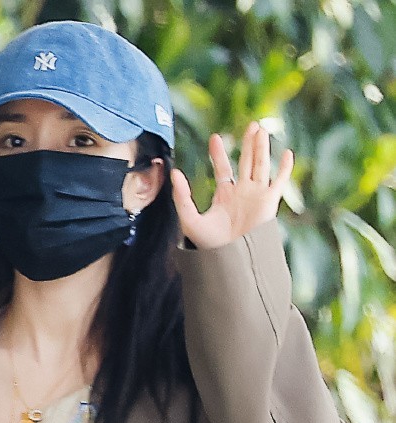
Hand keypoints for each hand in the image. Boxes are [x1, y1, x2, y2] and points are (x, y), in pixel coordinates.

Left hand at [170, 121, 293, 249]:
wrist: (230, 258)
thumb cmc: (209, 245)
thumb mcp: (189, 219)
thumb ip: (182, 196)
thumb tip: (175, 173)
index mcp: (224, 196)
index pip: (223, 168)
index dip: (218, 153)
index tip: (214, 138)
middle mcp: (242, 193)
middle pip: (247, 161)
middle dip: (248, 143)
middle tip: (251, 124)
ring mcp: (256, 196)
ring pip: (261, 165)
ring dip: (262, 147)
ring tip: (260, 129)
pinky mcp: (269, 202)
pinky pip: (279, 182)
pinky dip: (284, 168)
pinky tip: (286, 153)